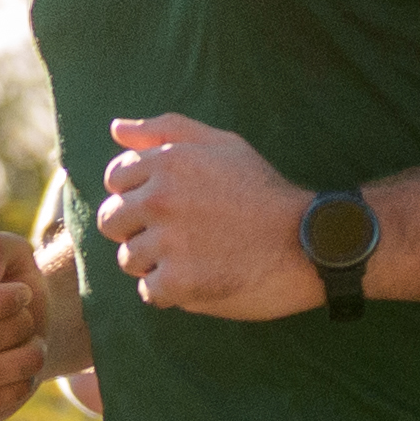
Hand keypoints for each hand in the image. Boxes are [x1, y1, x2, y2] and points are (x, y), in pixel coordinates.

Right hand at [0, 227, 55, 420]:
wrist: (21, 329)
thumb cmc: (11, 286)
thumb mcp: (10, 252)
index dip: (2, 302)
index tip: (24, 294)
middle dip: (19, 330)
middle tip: (29, 323)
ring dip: (24, 361)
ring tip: (32, 349)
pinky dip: (14, 392)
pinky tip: (22, 377)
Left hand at [99, 113, 329, 319]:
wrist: (307, 241)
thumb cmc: (263, 191)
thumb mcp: (223, 145)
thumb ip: (166, 130)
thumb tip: (116, 128)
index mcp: (167, 162)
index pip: (115, 179)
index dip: (139, 193)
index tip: (170, 204)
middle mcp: (160, 199)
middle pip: (112, 221)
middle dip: (138, 228)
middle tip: (180, 234)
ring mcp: (167, 243)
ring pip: (128, 259)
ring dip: (155, 262)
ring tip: (196, 256)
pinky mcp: (178, 283)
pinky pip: (149, 292)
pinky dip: (172, 292)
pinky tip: (202, 278)